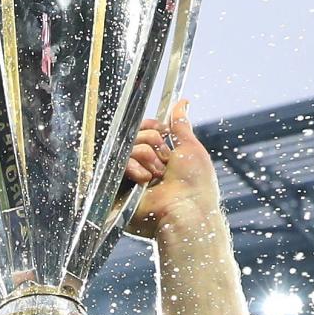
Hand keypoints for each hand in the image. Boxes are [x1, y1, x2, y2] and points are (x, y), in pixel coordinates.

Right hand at [124, 97, 221, 242]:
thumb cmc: (196, 185)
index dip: (151, 128)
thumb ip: (181, 126)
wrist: (186, 211)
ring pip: (126, 148)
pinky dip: (133, 167)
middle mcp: (145, 167)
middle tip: (164, 161)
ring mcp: (131, 179)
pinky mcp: (119, 189)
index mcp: (161, 159)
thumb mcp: (191, 148)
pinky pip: (117, 165)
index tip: (162, 132)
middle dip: (150, 143)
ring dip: (145, 157)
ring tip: (156, 175)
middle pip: (134, 137)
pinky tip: (144, 180)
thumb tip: (182, 102)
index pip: (145, 132)